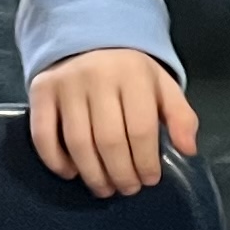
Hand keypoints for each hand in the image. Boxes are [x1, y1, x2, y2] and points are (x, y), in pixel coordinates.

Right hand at [28, 48, 197, 195]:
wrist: (88, 40)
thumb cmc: (129, 73)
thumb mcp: (162, 87)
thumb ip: (181, 116)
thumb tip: (188, 149)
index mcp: (133, 73)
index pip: (141, 129)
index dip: (146, 162)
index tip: (149, 179)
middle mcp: (97, 75)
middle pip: (109, 141)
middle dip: (121, 174)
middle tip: (128, 189)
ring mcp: (66, 83)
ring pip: (78, 143)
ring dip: (93, 175)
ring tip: (105, 188)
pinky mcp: (41, 90)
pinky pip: (43, 135)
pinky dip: (56, 162)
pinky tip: (72, 173)